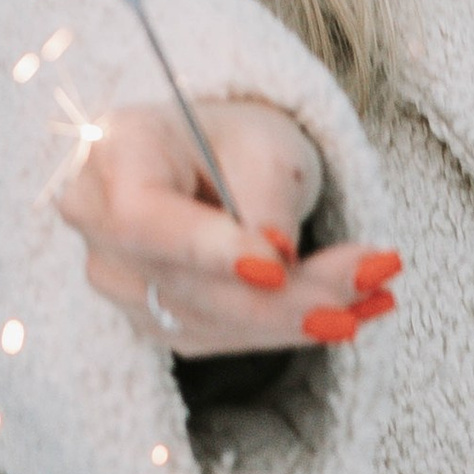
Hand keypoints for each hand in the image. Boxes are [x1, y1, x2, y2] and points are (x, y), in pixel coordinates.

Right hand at [55, 99, 399, 361]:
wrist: (212, 157)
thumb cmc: (235, 136)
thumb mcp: (264, 140)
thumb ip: (266, 194)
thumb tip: (277, 260)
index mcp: (113, 152)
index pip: (142, 216)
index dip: (206, 249)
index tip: (278, 266)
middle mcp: (96, 222)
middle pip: (185, 282)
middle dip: (285, 294)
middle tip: (372, 280)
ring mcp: (119, 280)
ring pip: (210, 321)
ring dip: (299, 316)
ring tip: (377, 291)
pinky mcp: (151, 321)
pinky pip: (222, 337)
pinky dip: (287, 329)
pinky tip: (351, 311)